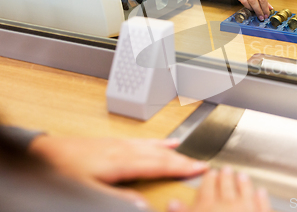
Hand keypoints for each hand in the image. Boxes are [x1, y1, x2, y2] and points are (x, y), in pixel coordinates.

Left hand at [29, 136, 207, 208]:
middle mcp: (125, 149)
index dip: (181, 167)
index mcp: (121, 161)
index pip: (159, 165)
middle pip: (160, 155)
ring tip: (189, 154)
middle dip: (183, 160)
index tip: (199, 169)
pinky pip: (143, 141)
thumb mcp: (88, 190)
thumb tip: (142, 204)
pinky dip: (158, 142)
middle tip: (202, 164)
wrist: (46, 151)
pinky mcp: (115, 141)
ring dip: (173, 152)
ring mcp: (121, 143)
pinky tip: (165, 142)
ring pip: (154, 146)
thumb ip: (118, 197)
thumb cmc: (64, 169)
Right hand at [168, 167, 270, 211]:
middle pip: (226, 186)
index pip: (207, 188)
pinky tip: (261, 193)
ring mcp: (248, 209)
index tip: (210, 173)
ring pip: (246, 191)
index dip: (208, 179)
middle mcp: (228, 204)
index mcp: (207, 207)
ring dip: (243, 183)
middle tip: (226, 170)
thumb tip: (173, 204)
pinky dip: (261, 197)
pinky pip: (262, 204)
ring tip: (242, 176)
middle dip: (225, 177)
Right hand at [232, 0, 272, 20]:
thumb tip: (267, 5)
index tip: (267, 13)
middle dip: (258, 10)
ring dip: (250, 8)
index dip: (264, 7)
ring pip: (243, 0)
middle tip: (261, 16)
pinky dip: (244, 2)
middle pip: (252, 0)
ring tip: (255, 11)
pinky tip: (249, 4)